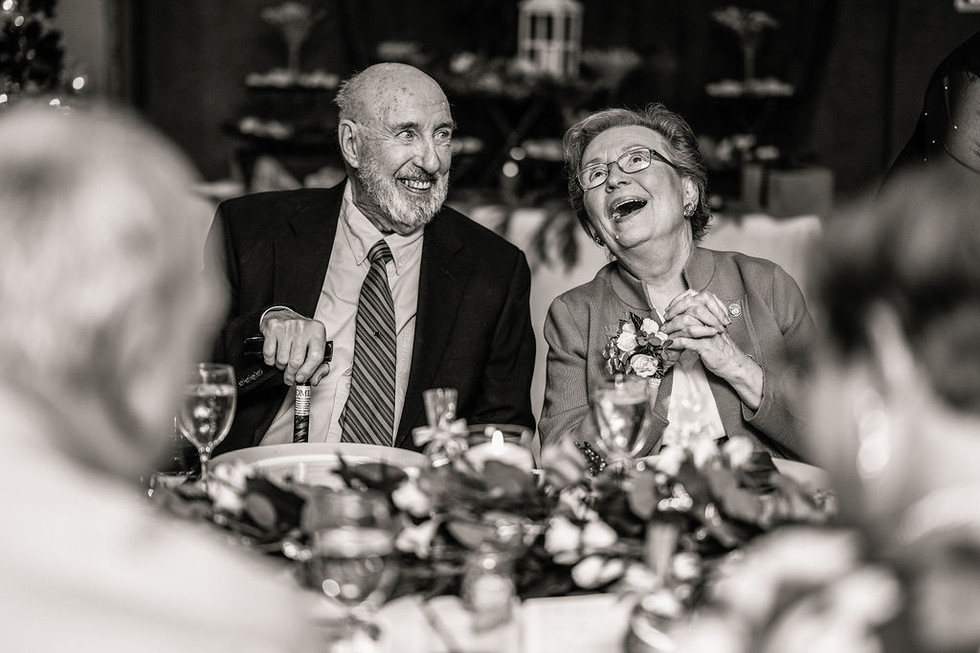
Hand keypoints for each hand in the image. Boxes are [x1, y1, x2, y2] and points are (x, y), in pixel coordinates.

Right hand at [259, 307, 330, 385]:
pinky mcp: (273, 328)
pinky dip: (271, 360)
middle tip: (290, 377)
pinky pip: (269, 354)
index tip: (301, 379)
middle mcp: (303, 327)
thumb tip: (314, 380)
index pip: (315, 357)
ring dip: (281, 367)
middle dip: (292, 374)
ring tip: (284, 363)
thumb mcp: (315, 346)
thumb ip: (320, 366)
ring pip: (282, 360)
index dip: (308, 372)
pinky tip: (275, 356)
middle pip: (297, 361)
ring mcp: (287, 327)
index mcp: (317, 331)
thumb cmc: (301, 334)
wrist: (283, 316)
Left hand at [661, 289, 761, 407]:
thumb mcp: (712, 329)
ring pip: (687, 323)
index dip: (679, 303)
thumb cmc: (721, 347)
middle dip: (674, 314)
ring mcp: (709, 333)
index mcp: (713, 314)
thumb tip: (682, 313)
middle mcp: (712, 321)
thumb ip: (701, 319)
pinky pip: (687, 341)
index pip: (694, 299)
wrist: (733, 362)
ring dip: (672, 329)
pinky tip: (670, 344)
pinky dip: (675, 342)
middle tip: (665, 322)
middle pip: (690, 308)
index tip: (669, 310)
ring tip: (665, 334)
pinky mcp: (706, 346)